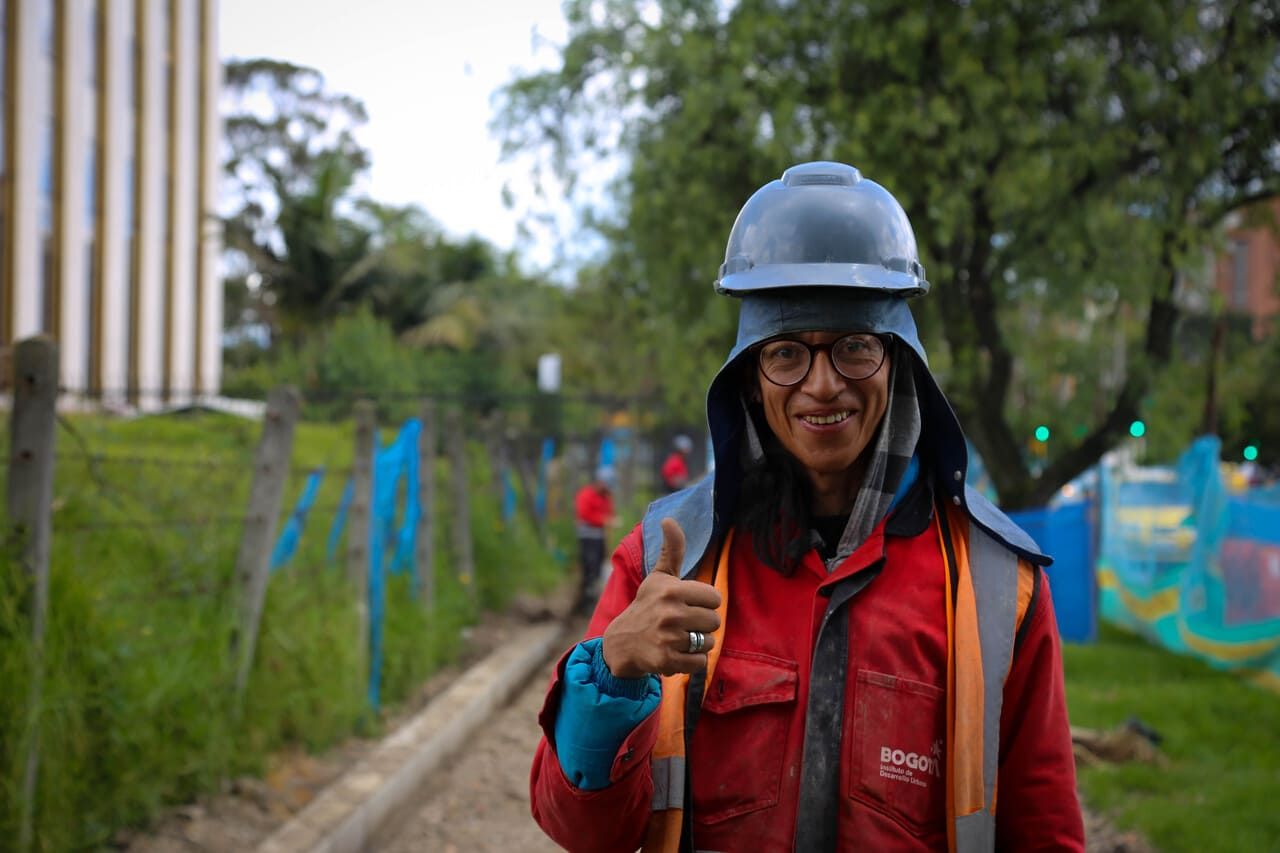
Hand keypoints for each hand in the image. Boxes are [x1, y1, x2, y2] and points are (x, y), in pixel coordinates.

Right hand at [601, 518, 720, 677]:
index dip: (705, 603)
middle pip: (714, 621)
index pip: (715, 598)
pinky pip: (700, 663)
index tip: (688, 605)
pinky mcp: (667, 661)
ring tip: (680, 639)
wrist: (622, 643)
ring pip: (709, 643)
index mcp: (671, 590)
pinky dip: (692, 662)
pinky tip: (677, 654)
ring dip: (698, 644)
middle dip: (702, 625)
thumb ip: (672, 550)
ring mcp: (668, 638)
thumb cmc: (647, 606)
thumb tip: (669, 519)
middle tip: (683, 624)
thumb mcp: (659, 577)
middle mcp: (669, 612)